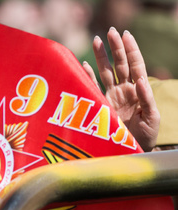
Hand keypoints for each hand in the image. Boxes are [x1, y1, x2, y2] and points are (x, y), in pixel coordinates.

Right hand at [84, 28, 158, 150]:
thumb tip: (138, 79)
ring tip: (97, 40)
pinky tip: (85, 64)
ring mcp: (112, 97)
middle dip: (115, 47)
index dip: (131, 50)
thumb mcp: (152, 117)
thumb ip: (146, 98)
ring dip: (102, 57)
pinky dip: (89, 76)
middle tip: (110, 32)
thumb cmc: (145, 135)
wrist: (132, 151)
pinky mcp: (101, 106)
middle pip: (120, 64)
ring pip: (106, 72)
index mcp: (139, 90)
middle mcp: (124, 91)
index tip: (126, 35)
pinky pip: (93, 88)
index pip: (135, 65)